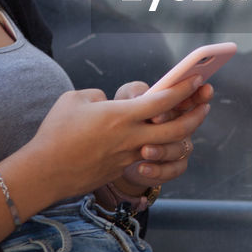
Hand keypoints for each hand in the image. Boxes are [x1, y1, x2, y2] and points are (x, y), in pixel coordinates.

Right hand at [19, 78, 207, 202]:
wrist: (45, 172)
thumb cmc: (56, 132)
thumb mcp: (75, 100)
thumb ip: (98, 95)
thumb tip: (108, 102)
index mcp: (120, 115)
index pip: (162, 101)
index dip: (182, 89)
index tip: (195, 79)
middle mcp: (130, 137)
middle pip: (176, 129)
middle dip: (196, 115)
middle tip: (206, 104)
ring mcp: (128, 156)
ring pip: (166, 146)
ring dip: (183, 134)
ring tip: (190, 122)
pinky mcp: (120, 169)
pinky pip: (147, 156)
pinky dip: (159, 146)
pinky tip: (160, 138)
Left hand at [113, 79, 212, 186]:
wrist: (118, 151)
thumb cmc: (125, 118)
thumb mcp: (126, 101)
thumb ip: (134, 94)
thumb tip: (140, 96)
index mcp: (176, 106)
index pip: (195, 97)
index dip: (201, 94)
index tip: (205, 88)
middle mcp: (183, 126)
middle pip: (189, 124)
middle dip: (175, 121)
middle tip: (155, 119)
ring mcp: (180, 147)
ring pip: (179, 148)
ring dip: (161, 149)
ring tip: (144, 150)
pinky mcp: (173, 167)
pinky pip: (173, 170)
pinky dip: (158, 170)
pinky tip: (142, 167)